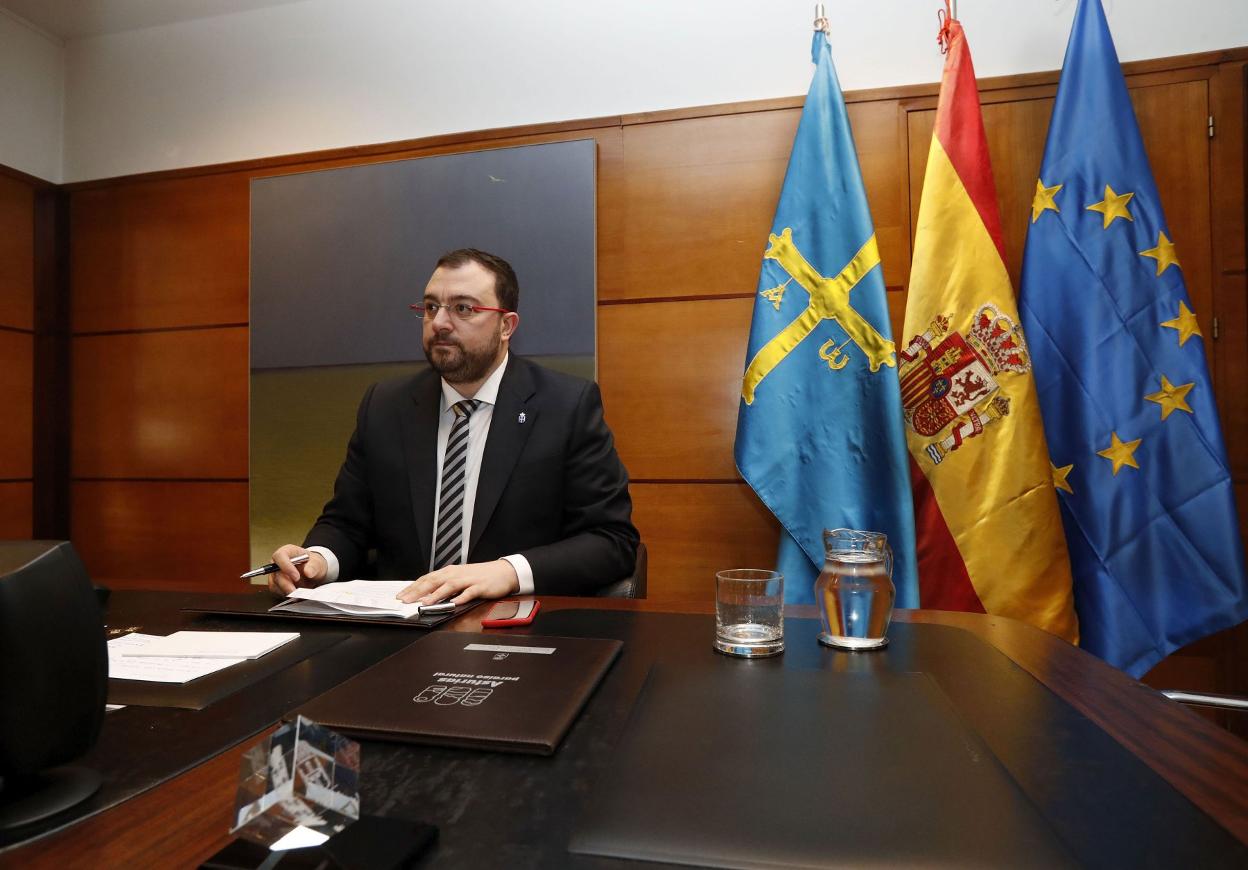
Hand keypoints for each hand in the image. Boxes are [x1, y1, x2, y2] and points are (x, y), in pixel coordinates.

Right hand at [268, 545, 327, 595]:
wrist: (312, 572)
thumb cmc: (312, 563)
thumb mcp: (317, 562)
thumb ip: (314, 566)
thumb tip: (308, 572)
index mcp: (287, 552)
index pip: (280, 556)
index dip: (286, 566)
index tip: (296, 577)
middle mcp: (278, 562)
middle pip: (275, 573)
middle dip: (285, 584)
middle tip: (295, 591)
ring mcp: (276, 574)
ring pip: (274, 584)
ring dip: (285, 591)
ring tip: (298, 594)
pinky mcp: (276, 584)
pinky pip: (277, 591)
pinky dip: (285, 594)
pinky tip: (295, 595)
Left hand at [397, 560, 519, 605]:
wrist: (503, 572)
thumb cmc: (480, 576)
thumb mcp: (459, 578)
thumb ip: (443, 585)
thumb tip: (425, 594)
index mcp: (449, 572)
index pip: (427, 579)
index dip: (413, 587)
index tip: (401, 596)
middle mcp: (456, 574)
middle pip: (434, 581)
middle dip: (418, 591)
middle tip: (406, 600)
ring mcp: (468, 580)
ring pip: (449, 586)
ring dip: (436, 594)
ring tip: (425, 602)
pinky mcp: (480, 587)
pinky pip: (470, 592)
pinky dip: (462, 597)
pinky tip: (455, 602)